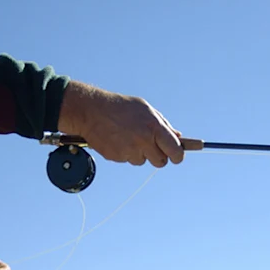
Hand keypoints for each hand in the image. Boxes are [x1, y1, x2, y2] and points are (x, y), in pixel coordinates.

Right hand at [59, 81, 185, 167]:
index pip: (175, 151)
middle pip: (160, 162)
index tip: (176, 156)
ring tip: (129, 136)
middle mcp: (143, 141)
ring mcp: (129, 151)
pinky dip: (125, 153)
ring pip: (142, 161)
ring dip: (139, 153)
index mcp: (154, 127)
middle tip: (151, 146)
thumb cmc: (121, 107)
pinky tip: (119, 139)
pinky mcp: (117, 157)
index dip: (178, 155)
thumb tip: (178, 137)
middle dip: (158, 156)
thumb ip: (163, 125)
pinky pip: (127, 160)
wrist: (92, 111)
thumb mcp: (146, 110)